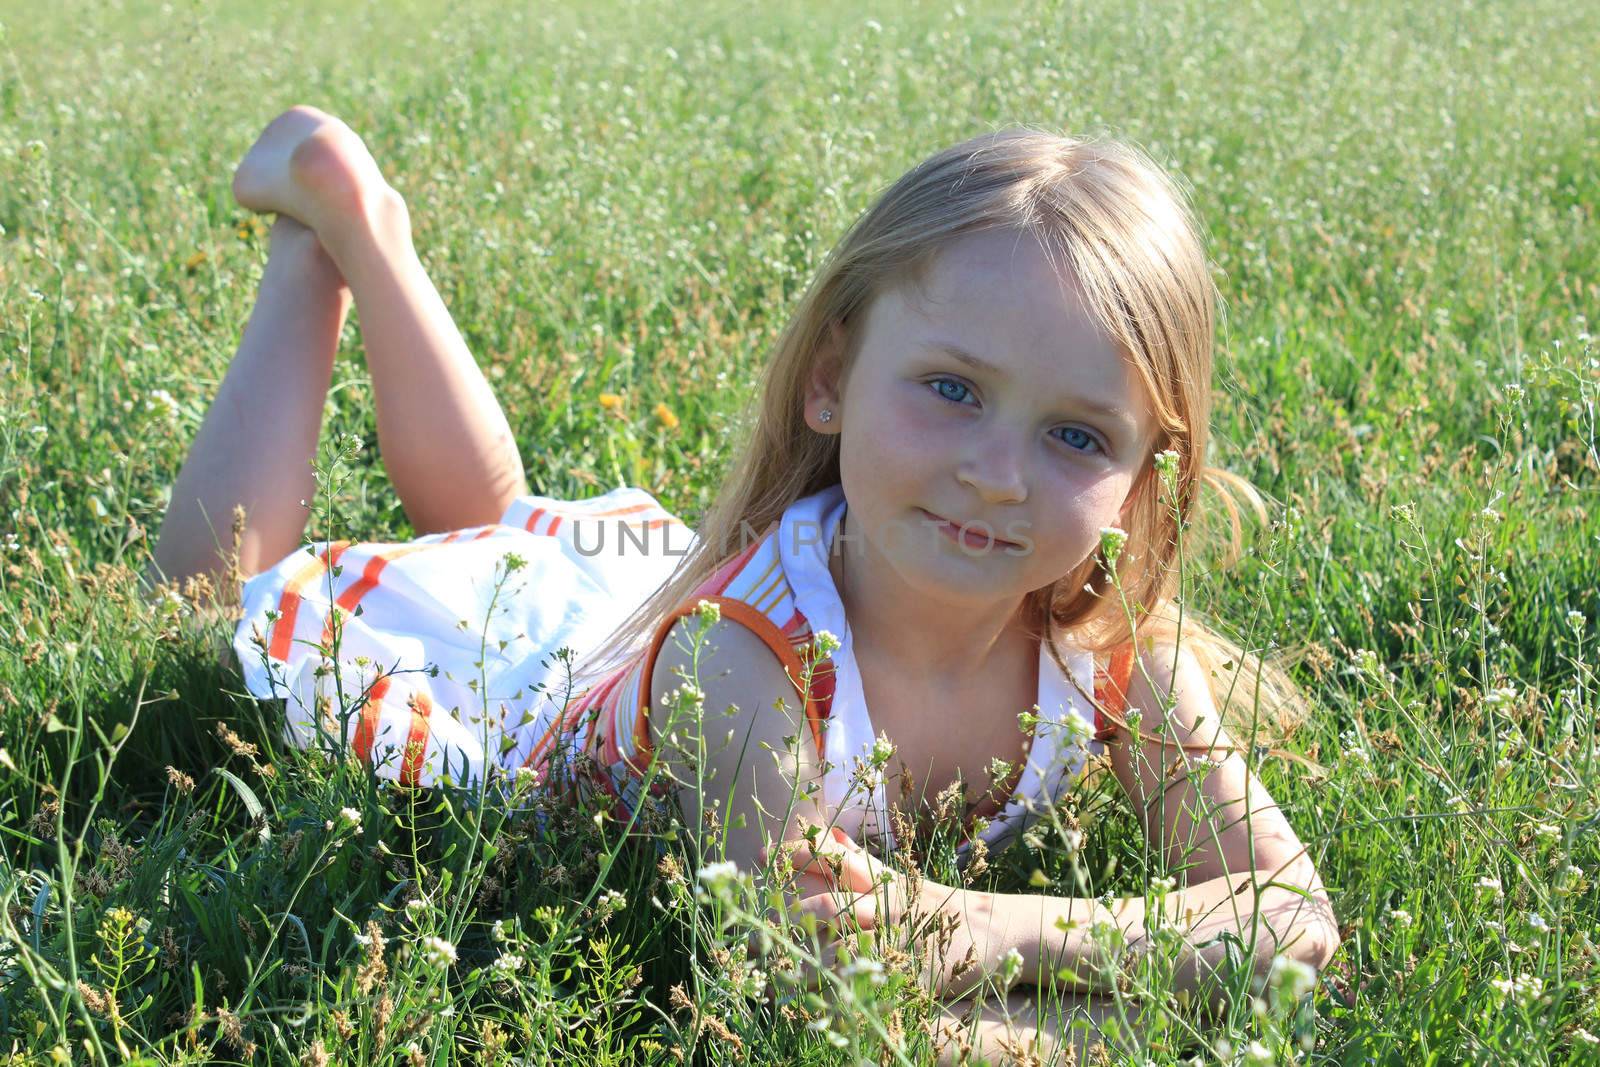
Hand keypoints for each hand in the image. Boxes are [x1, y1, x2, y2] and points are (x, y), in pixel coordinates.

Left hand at [781, 827, 998, 999]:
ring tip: (769, 970)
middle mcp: (887, 909)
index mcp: (884, 880)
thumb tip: (828, 836)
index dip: (798, 855)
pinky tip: (808, 1005)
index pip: (835, 860)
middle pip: (829, 907)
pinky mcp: (909, 978)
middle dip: (789, 916)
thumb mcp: (905, 878)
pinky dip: (834, 999)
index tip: (764, 855)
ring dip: (800, 963)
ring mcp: (899, 944)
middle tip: (754, 926)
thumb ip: (865, 862)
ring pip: (840, 952)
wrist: (997, 930)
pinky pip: (866, 991)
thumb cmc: (941, 904)